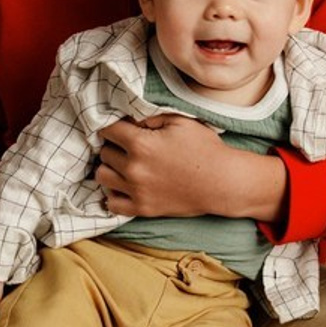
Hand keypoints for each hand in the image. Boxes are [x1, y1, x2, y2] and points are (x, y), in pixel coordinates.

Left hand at [97, 114, 278, 218]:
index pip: (108, 130)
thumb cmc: (205, 148)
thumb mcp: (180, 121)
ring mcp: (137, 191)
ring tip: (123, 165)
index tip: (121, 128)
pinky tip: (125, 186)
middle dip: (113, 146)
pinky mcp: (142, 209)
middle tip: (127, 146)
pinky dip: (114, 193)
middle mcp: (134, 168)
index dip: (113, 126)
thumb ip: (151, 117)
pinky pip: (112, 203)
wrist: (223, 182)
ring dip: (110, 168)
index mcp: (141, 144)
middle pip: (104, 153)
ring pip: (102, 176)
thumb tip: (132, 120)